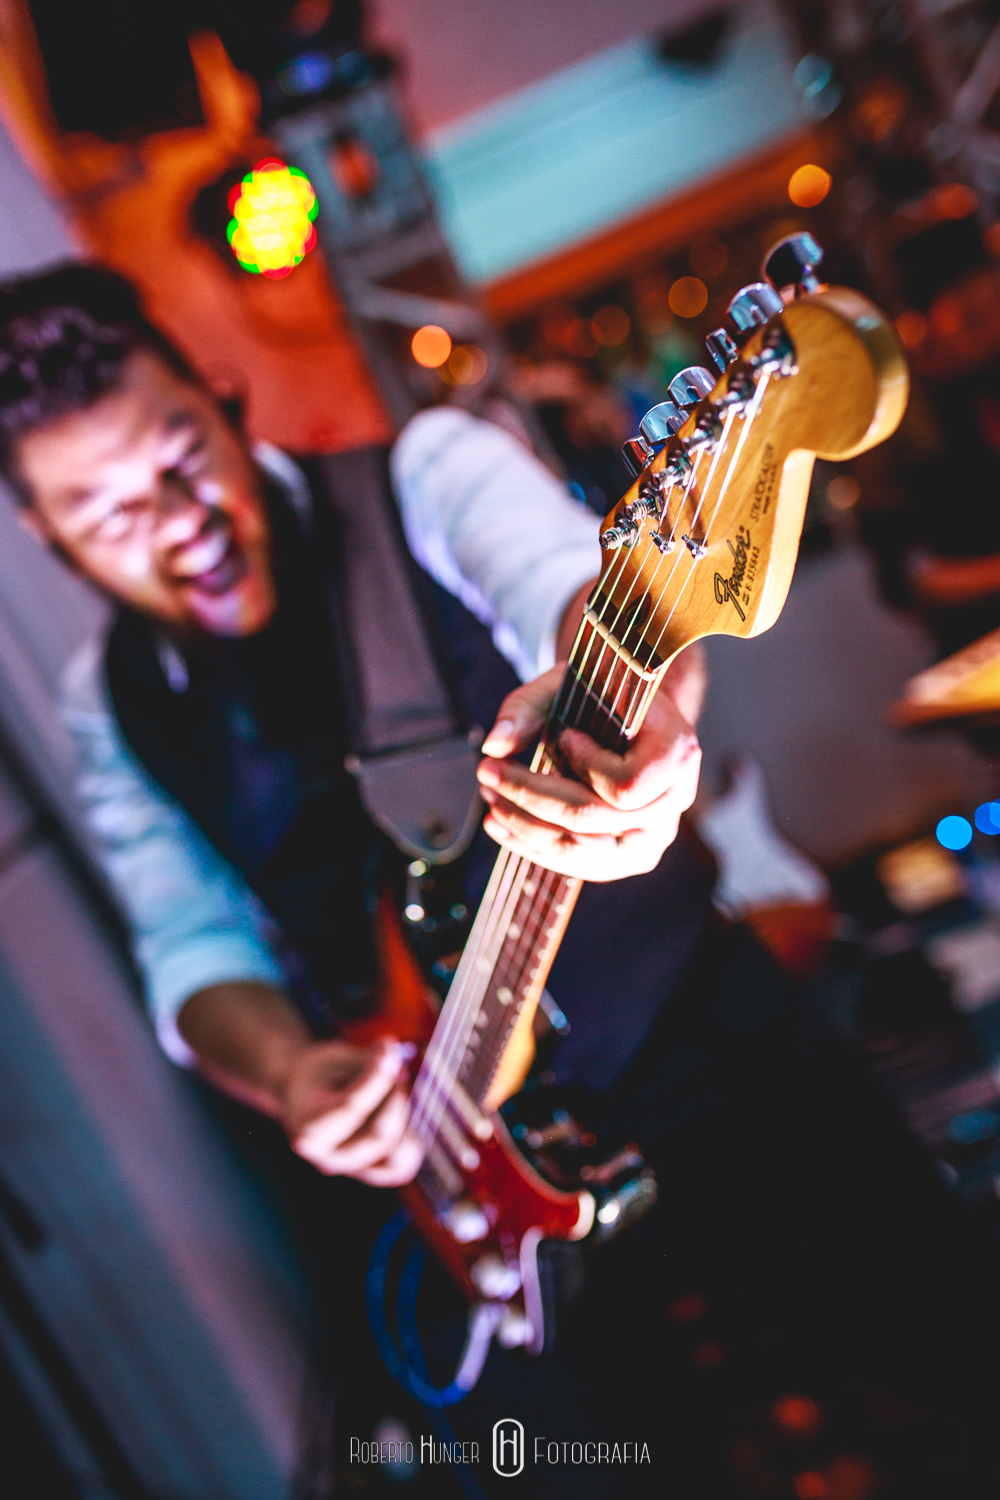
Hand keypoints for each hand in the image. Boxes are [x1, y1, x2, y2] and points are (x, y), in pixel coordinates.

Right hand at [279, 1036, 423, 1185]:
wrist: (304, 1099)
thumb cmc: (317, 1075)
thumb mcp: (332, 1058)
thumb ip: (362, 1058)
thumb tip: (392, 1051)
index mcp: (307, 1128)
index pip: (350, 1107)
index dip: (376, 1077)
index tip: (389, 1049)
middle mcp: (328, 1156)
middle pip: (377, 1135)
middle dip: (394, 1095)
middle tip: (397, 1063)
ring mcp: (351, 1167)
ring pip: (396, 1153)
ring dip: (404, 1113)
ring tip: (399, 1082)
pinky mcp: (372, 1171)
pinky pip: (402, 1164)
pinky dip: (411, 1135)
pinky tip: (402, 1107)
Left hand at [476, 656, 701, 881]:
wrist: (631, 721)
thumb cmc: (603, 696)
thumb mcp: (569, 683)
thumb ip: (528, 706)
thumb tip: (493, 745)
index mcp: (677, 754)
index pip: (625, 787)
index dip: (586, 766)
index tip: (565, 735)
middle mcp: (673, 803)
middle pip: (590, 820)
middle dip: (529, 795)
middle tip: (486, 771)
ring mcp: (652, 838)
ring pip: (578, 851)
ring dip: (524, 825)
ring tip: (489, 798)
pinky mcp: (626, 859)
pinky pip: (575, 864)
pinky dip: (531, 846)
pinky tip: (498, 823)